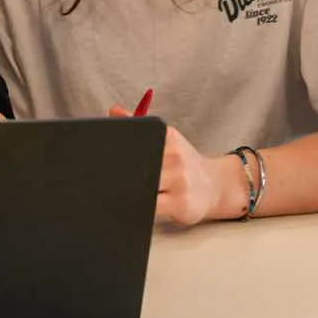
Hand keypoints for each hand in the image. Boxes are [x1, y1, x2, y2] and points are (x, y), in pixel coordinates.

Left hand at [108, 105, 242, 225]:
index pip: (138, 136)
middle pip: (138, 163)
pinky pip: (151, 206)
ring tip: (115, 191)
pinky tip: (132, 204)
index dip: (120, 148)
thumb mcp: (166, 140)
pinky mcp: (181, 204)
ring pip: (143, 186)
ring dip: (127, 190)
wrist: (214, 186)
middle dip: (120, 172)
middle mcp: (175, 157)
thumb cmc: (184, 164)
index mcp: (169, 138)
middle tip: (103, 176)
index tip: (103, 154)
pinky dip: (138, 206)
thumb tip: (113, 111)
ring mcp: (179, 181)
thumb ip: (138, 125)